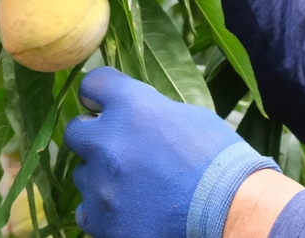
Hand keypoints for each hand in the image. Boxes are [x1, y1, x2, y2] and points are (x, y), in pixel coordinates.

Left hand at [63, 67, 278, 237]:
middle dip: (94, 134)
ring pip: (83, 172)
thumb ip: (153, 112)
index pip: (94, 84)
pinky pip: (87, 209)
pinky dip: (104, 207)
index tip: (106, 101)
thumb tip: (136, 115)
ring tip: (134, 183)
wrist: (230, 209)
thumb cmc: (220, 158)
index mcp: (133, 108)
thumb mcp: (190, 117)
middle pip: (75, 130)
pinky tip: (130, 207)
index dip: (100, 92)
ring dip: (102, 173)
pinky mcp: (101, 219)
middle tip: (119, 145)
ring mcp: (101, 184)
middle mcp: (108, 142)